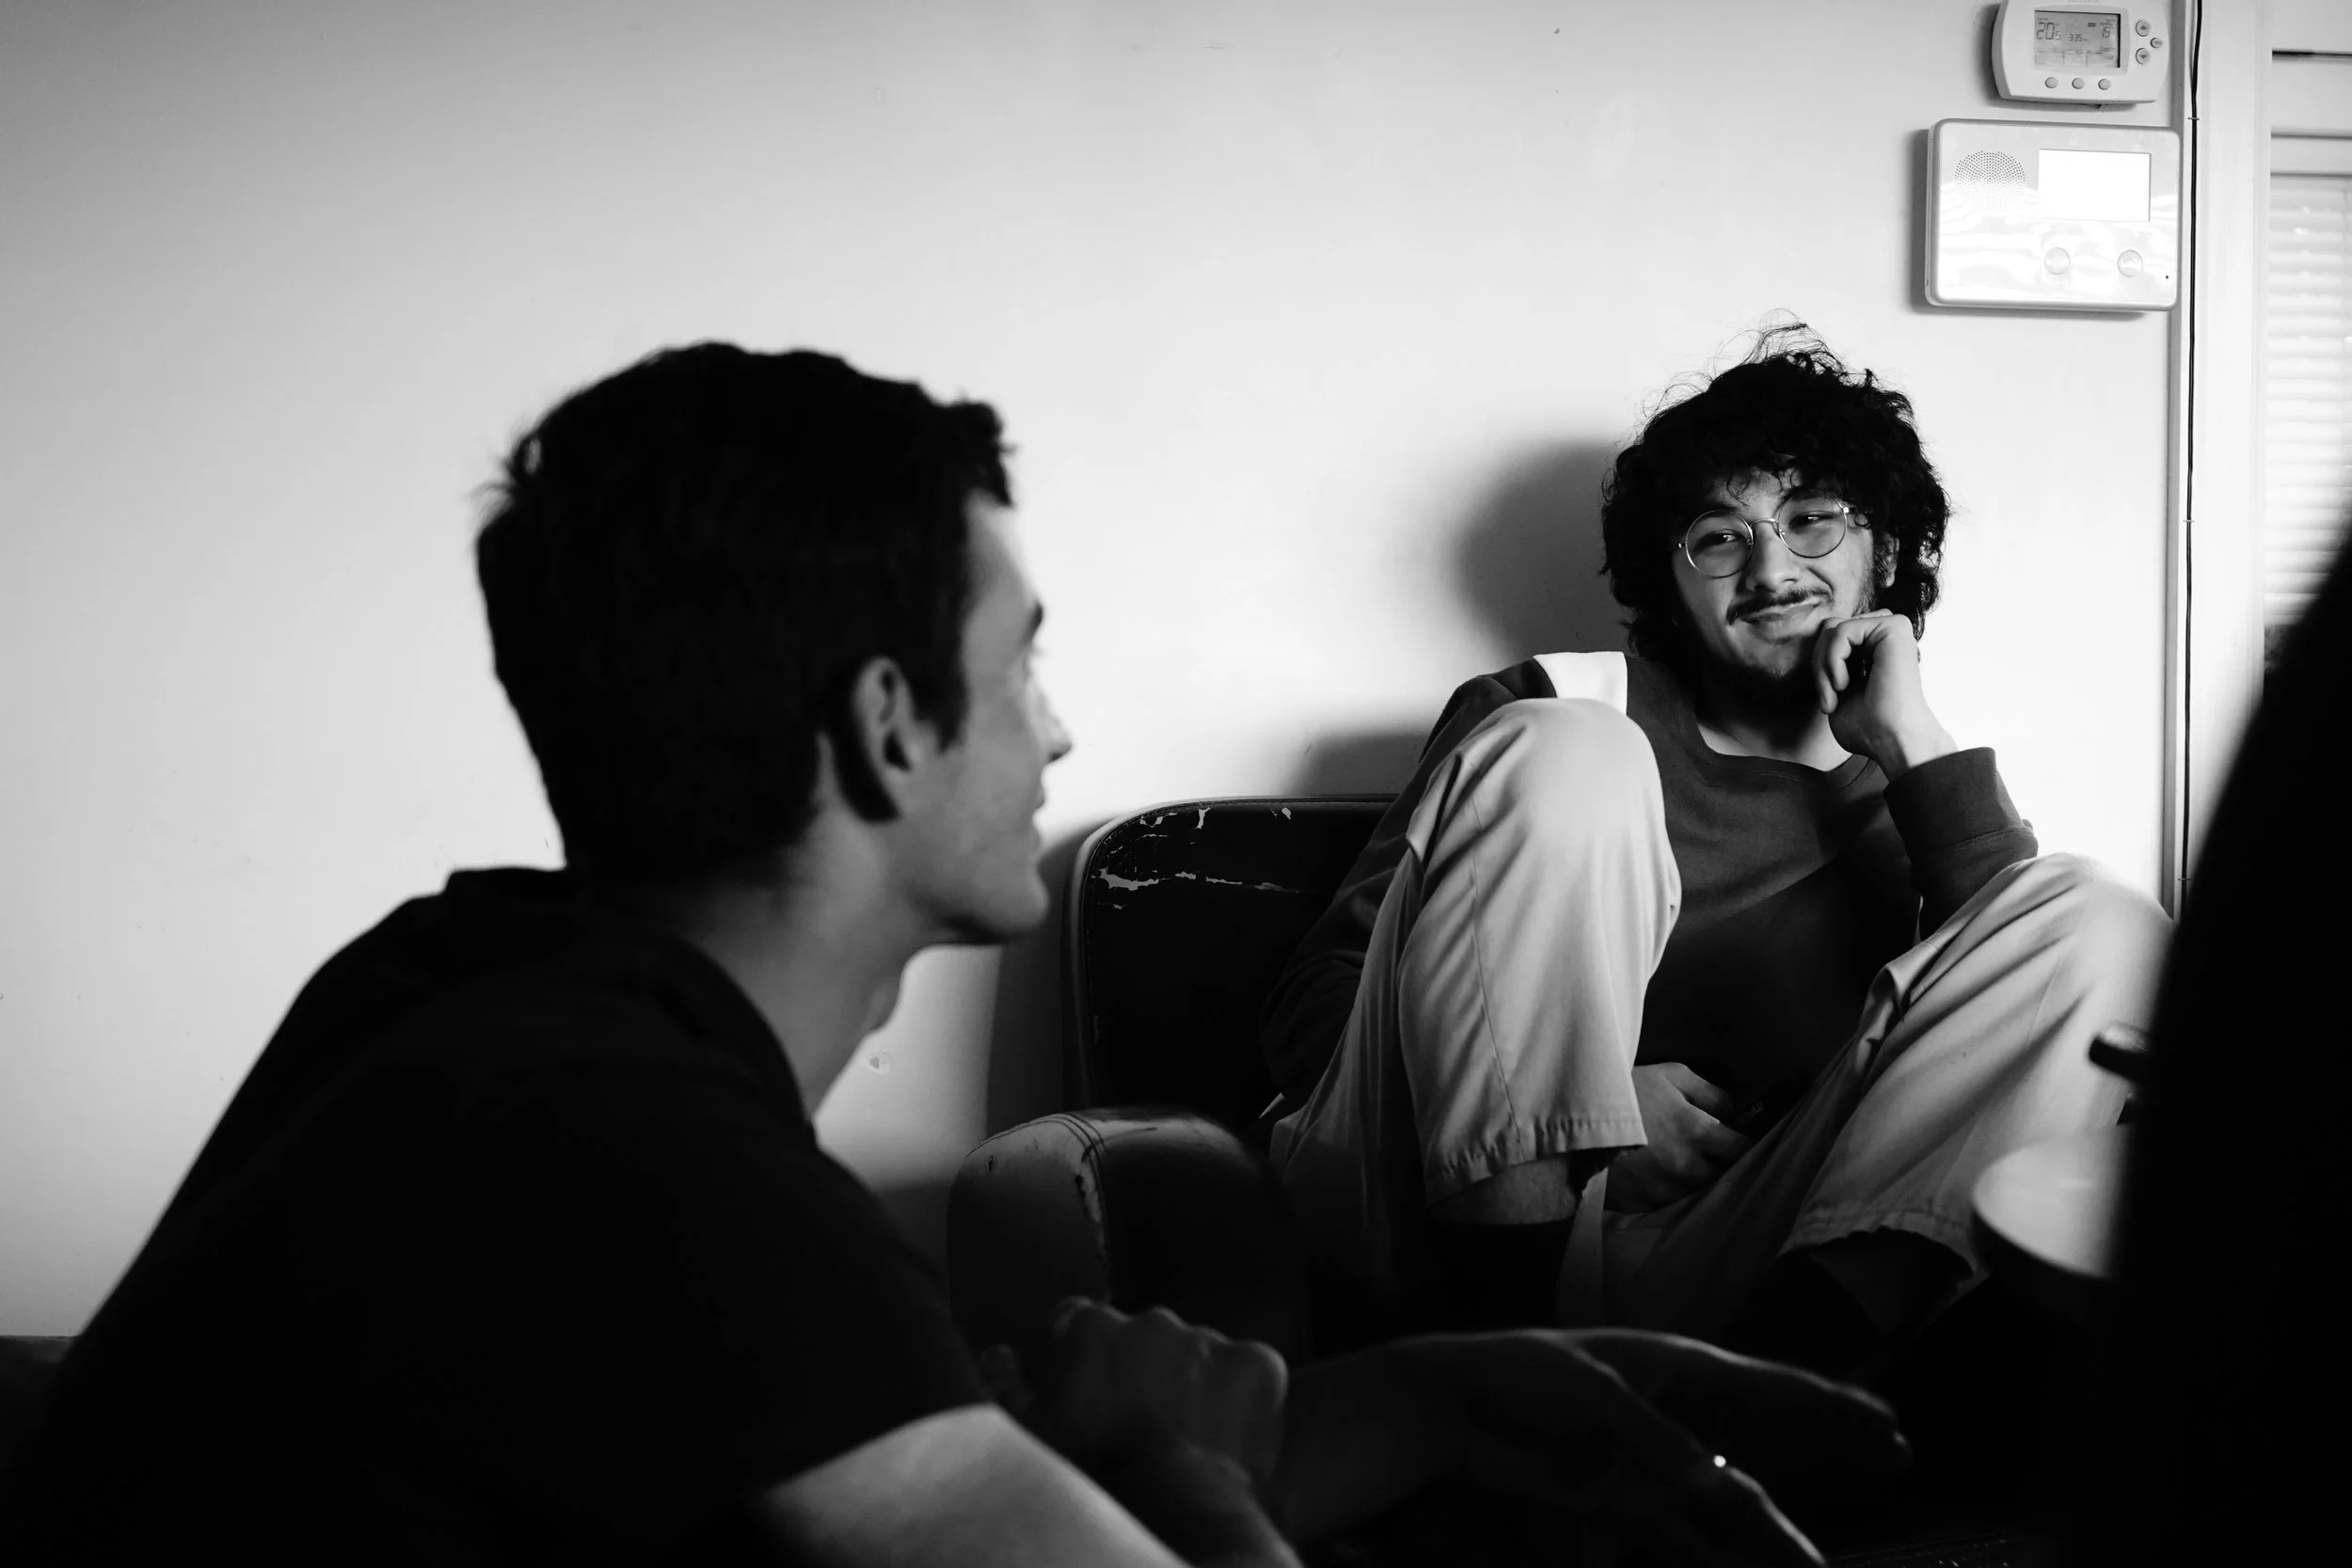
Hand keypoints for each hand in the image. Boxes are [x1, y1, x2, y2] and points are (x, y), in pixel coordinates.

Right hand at [985, 1298, 1288, 1494]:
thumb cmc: (1094, 1480)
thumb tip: (999, 1354)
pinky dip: (1241, 1394)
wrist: (1175, 1514)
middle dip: (1139, 1366)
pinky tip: (1226, 1432)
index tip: (1088, 1389)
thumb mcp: (1030, 1437)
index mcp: (1091, 1327)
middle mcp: (1151, 1320)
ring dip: (1190, 1379)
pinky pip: (1249, 1369)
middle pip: (1141, 1335)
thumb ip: (1007, 1386)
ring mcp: (1209, 1339)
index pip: (1078, 1320)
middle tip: (1137, 1422)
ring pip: (1196, 1351)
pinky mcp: (1257, 1364)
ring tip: (1184, 1435)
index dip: (1081, 1356)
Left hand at [1426, 1327, 1907, 1566]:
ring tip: (1817, 1565)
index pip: (1768, 1385)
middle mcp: (1675, 1415)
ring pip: (1736, 1501)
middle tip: (1898, 1453)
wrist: (1452, 1408)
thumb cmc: (1519, 1378)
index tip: (1887, 1419)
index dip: (1829, 1404)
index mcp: (1673, 1367)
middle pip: (1770, 1440)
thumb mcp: (1584, 1393)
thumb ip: (1650, 1435)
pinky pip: (1687, 1535)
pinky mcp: (1622, 1502)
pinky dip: (1719, 1555)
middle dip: (1831, 1448)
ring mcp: (1653, 1461)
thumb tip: (1712, 1481)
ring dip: (1777, 1533)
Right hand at [1608, 1064, 1750, 1214]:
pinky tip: (1647, 1176)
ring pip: (1688, 1193)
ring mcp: (1659, 1189)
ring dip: (1685, 1181)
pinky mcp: (1636, 1203)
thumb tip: (1732, 1111)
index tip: (1734, 1141)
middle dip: (1713, 1164)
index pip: (1741, 1149)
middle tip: (1700, 1152)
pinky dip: (1658, 1193)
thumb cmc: (1626, 1087)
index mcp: (1697, 1132)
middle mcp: (1684, 1166)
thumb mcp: (1670, 1074)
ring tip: (1669, 1164)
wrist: (1573, 1110)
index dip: (1740, 1144)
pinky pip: (1659, 1204)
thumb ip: (1709, 1093)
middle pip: (1717, 1176)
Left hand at [1811, 610, 1955, 779]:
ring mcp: (1892, 629)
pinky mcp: (1894, 627)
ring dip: (1823, 666)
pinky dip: (1832, 659)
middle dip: (1818, 665)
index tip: (1828, 704)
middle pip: (1828, 630)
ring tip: (1835, 693)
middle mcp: (1885, 637)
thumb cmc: (1870, 727)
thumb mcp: (1836, 690)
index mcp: (1874, 651)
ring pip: (1832, 628)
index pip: (1829, 639)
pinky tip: (1843, 684)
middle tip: (1828, 700)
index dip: (1818, 669)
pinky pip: (1842, 630)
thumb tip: (1825, 626)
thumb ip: (1830, 658)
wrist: (1894, 741)